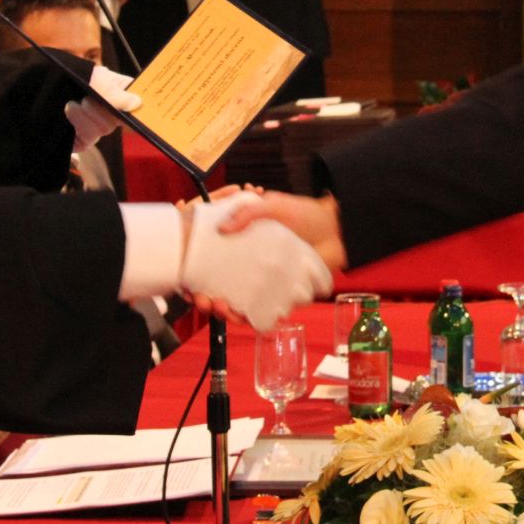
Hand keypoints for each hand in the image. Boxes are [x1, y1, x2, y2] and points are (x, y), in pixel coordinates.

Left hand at [64, 64, 138, 152]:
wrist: (41, 87)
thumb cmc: (70, 77)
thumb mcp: (93, 78)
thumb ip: (113, 91)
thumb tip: (137, 103)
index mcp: (119, 92)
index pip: (139, 101)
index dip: (141, 105)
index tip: (137, 104)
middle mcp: (111, 111)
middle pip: (120, 120)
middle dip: (102, 110)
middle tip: (87, 99)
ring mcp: (97, 126)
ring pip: (103, 129)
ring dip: (86, 116)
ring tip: (72, 104)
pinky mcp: (83, 139)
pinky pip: (88, 138)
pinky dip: (78, 124)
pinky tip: (69, 112)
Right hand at [181, 193, 332, 330]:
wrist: (337, 230)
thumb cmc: (304, 214)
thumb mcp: (273, 205)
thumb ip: (248, 211)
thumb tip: (221, 228)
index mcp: (239, 244)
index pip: (207, 261)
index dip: (192, 272)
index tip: (186, 280)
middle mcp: (246, 265)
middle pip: (215, 287)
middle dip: (203, 298)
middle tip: (202, 300)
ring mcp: (261, 282)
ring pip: (233, 303)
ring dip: (221, 311)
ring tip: (221, 308)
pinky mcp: (277, 295)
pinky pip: (258, 312)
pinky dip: (246, 318)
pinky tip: (239, 316)